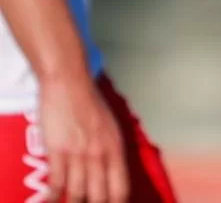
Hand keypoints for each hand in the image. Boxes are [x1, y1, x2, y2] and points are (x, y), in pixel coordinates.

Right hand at [37, 73, 128, 202]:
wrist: (69, 82)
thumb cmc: (89, 103)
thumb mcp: (110, 126)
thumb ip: (110, 151)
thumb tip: (111, 173)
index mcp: (116, 147)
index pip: (120, 188)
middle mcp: (99, 154)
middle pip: (99, 197)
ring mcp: (78, 153)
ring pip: (76, 194)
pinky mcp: (57, 151)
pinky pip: (55, 183)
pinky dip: (50, 197)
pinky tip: (48, 201)